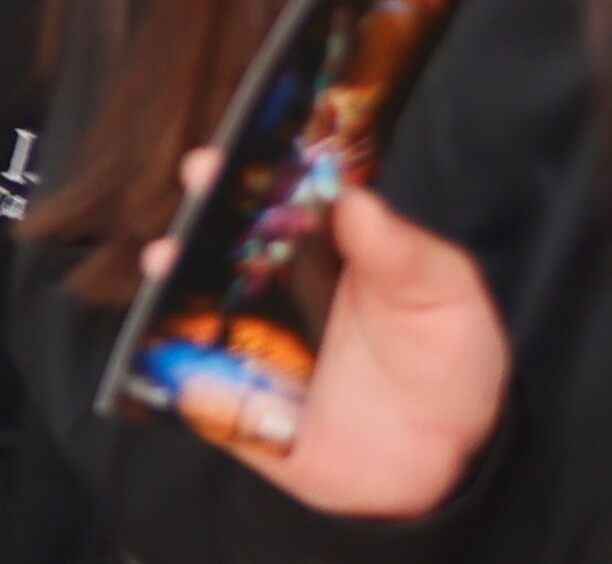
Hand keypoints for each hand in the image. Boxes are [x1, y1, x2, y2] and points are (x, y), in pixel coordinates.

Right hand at [137, 152, 506, 518]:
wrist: (442, 467)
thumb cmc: (448, 363)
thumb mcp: (446, 297)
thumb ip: (404, 252)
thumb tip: (355, 200)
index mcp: (331, 246)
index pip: (286, 192)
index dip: (259, 163)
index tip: (241, 144)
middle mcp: (283, 283)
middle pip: (231, 234)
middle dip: (206, 203)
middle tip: (199, 179)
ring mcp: (255, 338)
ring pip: (200, 295)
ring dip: (176, 273)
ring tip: (168, 258)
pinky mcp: (238, 398)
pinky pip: (196, 374)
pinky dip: (173, 355)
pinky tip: (164, 336)